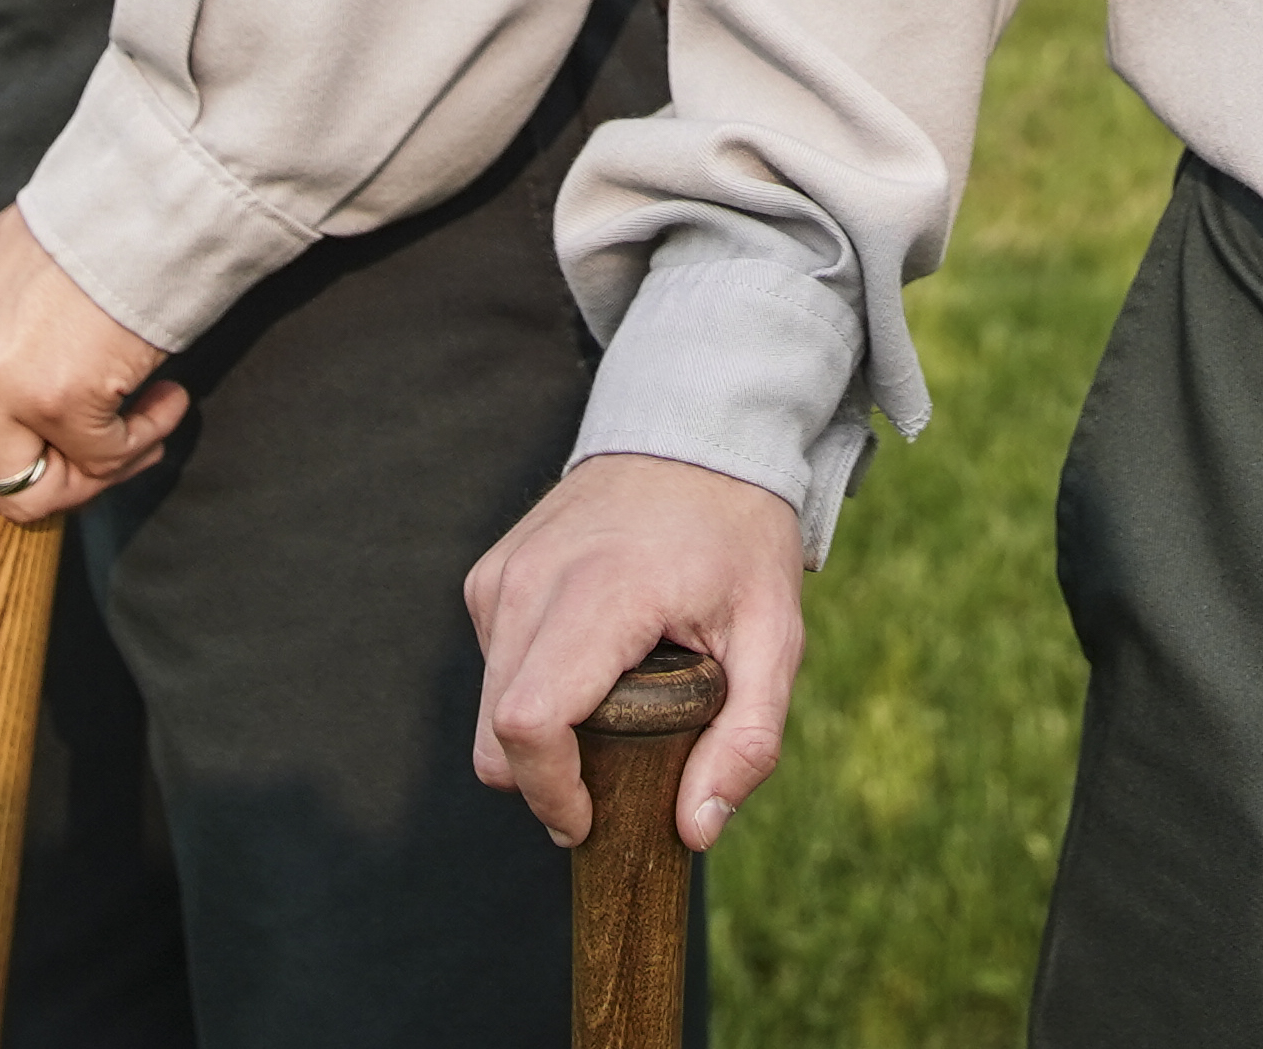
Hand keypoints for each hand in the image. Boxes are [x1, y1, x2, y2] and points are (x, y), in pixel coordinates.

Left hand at [0, 208, 188, 674]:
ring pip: (26, 496)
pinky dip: (136, 443)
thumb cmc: (100, 239)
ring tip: (139, 415)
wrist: (154, 187)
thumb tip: (1, 481)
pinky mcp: (43, 394)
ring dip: (92, 476)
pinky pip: (93, 468)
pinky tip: (159, 391)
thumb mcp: (9, 296)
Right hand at [464, 453, 808, 851]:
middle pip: (497, 731)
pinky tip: (591, 665)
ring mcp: (503, 574)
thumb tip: (695, 830)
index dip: (550, 790)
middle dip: (545, 781)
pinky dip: (532, 690)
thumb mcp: (774, 636)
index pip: (530, 721)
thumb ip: (748, 739)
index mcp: (601, 594)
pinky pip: (491, 666)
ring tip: (615, 709)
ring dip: (539, 737)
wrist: (697, 432)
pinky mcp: (490, 574)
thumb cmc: (739, 537)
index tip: (590, 820)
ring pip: (489, 706)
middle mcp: (533, 581)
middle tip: (613, 784)